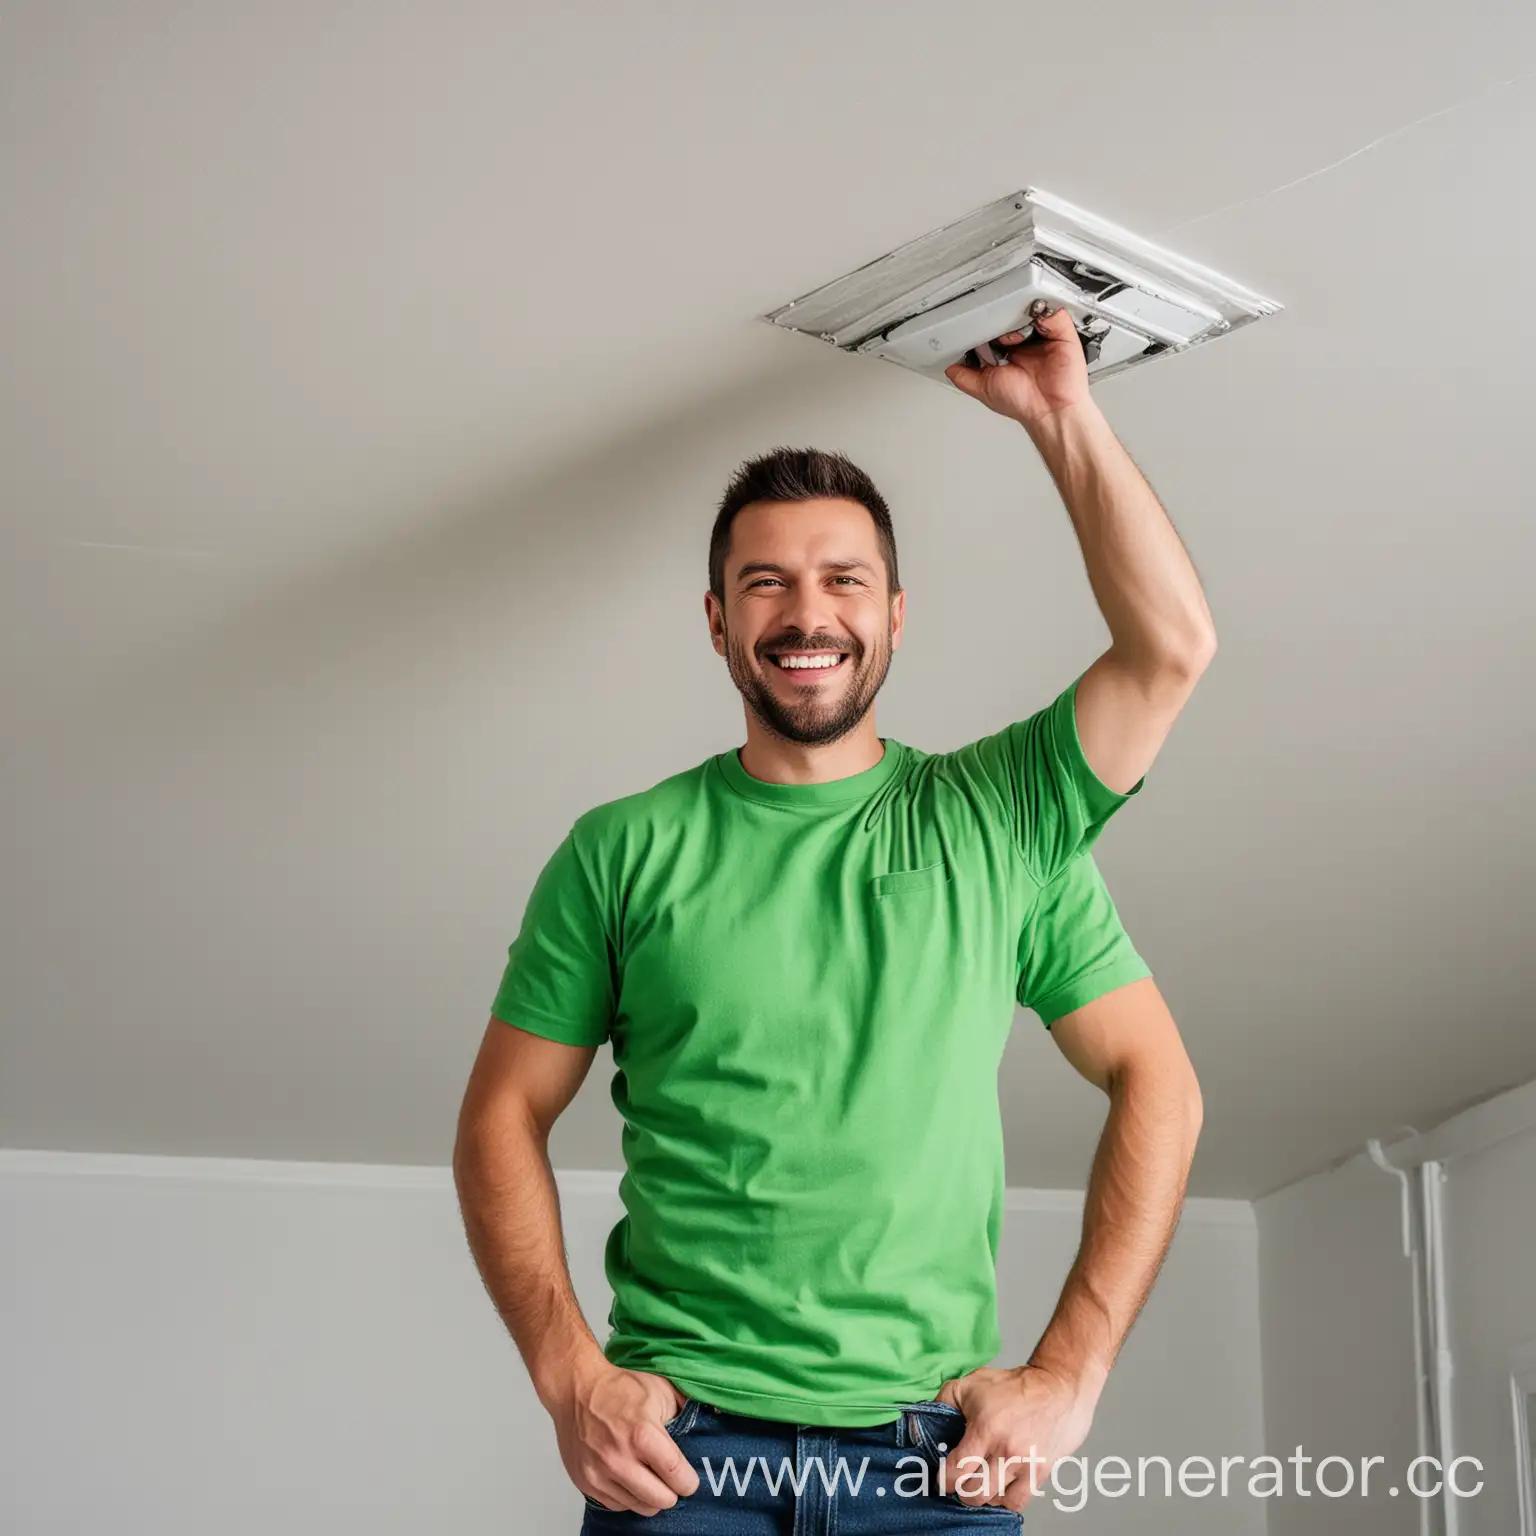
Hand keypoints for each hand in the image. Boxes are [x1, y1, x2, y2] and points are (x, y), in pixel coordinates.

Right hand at [550, 1362, 699, 1514]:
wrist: (576, 1389)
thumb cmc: (619, 1388)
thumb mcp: (660, 1388)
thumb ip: (685, 1408)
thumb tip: (711, 1419)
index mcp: (643, 1434)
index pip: (676, 1475)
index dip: (688, 1481)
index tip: (690, 1479)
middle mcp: (620, 1458)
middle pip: (661, 1499)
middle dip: (671, 1491)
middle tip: (670, 1479)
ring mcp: (600, 1474)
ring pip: (640, 1506)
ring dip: (650, 1496)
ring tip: (649, 1477)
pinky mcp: (586, 1483)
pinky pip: (618, 1505)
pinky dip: (628, 1496)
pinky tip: (629, 1476)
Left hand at [934, 1363, 1099, 1512]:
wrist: (1058, 1386)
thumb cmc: (1014, 1385)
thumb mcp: (972, 1383)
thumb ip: (944, 1400)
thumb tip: (925, 1419)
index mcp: (985, 1429)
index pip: (956, 1470)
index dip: (944, 1479)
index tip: (941, 1476)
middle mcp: (1005, 1451)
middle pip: (973, 1493)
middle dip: (961, 1489)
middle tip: (959, 1479)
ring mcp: (1024, 1465)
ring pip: (993, 1499)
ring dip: (982, 1494)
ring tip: (979, 1481)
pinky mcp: (1040, 1472)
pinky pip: (1016, 1502)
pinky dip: (1003, 1499)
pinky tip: (999, 1487)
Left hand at [944, 305, 1093, 427]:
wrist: (1050, 410)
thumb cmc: (1024, 403)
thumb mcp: (983, 389)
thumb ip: (964, 377)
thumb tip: (948, 368)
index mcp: (1011, 353)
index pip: (995, 329)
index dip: (985, 326)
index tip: (975, 325)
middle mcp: (1027, 343)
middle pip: (1012, 314)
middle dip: (999, 317)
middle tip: (992, 329)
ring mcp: (1045, 336)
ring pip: (1030, 309)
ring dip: (1018, 316)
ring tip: (1011, 337)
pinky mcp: (1062, 332)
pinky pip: (1054, 310)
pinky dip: (1041, 314)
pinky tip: (1030, 330)